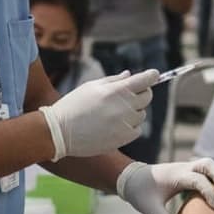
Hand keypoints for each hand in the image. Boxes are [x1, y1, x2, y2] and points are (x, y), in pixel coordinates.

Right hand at [38, 70, 156, 160]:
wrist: (59, 131)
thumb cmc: (73, 105)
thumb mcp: (91, 87)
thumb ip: (114, 80)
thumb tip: (130, 75)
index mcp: (117, 90)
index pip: (146, 80)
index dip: (151, 76)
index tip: (154, 75)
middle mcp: (125, 106)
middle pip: (147, 96)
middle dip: (141, 93)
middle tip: (128, 95)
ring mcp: (125, 123)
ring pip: (141, 114)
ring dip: (133, 112)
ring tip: (112, 113)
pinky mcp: (123, 138)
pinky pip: (137, 130)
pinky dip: (130, 127)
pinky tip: (113, 125)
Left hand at [117, 158, 213, 213]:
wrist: (132, 179)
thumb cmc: (141, 193)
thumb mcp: (150, 208)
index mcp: (175, 175)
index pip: (197, 179)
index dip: (209, 192)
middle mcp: (183, 168)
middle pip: (207, 164)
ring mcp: (187, 168)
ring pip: (209, 164)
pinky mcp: (189, 171)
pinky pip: (207, 169)